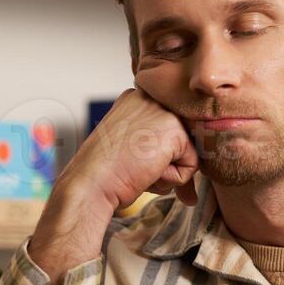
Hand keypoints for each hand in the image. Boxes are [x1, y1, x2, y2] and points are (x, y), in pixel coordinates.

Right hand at [71, 87, 200, 207]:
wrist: (91, 184)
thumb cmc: (104, 173)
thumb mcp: (131, 151)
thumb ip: (158, 151)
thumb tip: (191, 185)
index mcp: (135, 99)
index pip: (167, 127)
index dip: (160, 153)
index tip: (138, 161)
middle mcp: (150, 99)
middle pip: (180, 139)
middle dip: (167, 165)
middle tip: (138, 171)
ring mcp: (163, 112)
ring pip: (186, 152)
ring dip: (167, 172)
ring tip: (138, 169)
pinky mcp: (175, 130)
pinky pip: (191, 166)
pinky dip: (173, 179)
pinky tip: (146, 171)